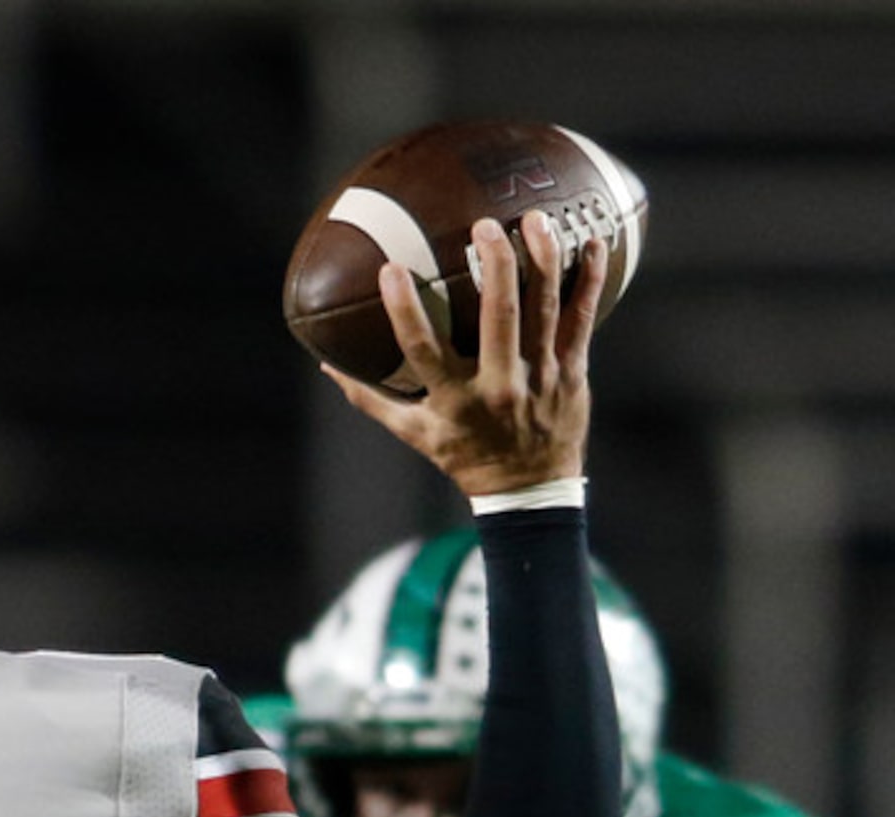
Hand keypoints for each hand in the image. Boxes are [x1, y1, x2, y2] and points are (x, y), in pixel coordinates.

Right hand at [326, 211, 605, 496]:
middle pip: (499, 316)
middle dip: (494, 266)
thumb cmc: (464, 457)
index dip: (405, 309)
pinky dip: (589, 280)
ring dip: (543, 260)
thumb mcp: (414, 433)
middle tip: (484, 225)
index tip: (391, 269)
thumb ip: (371, 398)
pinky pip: (584, 319)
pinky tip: (595, 242)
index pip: (423, 349)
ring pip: (544, 309)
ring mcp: (541, 376)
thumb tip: (327, 365)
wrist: (528, 491)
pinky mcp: (573, 371)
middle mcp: (499, 385)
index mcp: (454, 399)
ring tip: (534, 220)